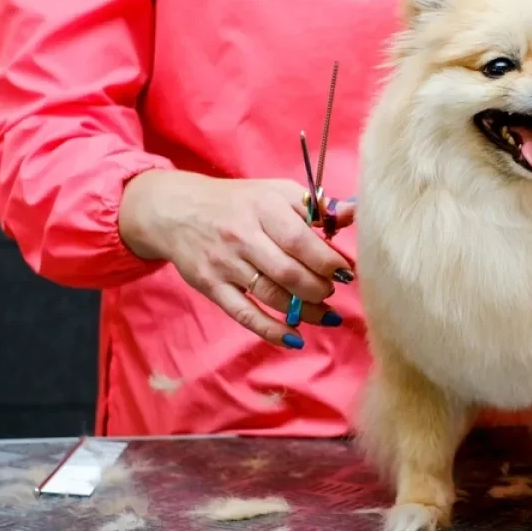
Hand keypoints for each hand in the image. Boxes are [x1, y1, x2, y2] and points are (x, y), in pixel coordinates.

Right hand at [118, 170, 355, 347]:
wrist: (177, 211)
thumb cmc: (239, 202)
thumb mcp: (276, 192)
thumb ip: (315, 206)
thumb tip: (354, 213)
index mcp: (263, 207)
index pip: (300, 240)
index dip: (328, 260)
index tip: (345, 270)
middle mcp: (243, 236)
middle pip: (289, 272)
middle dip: (319, 288)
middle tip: (332, 290)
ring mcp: (225, 264)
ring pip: (272, 296)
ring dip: (305, 311)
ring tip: (325, 313)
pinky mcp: (211, 286)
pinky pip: (245, 315)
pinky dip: (272, 331)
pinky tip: (295, 338)